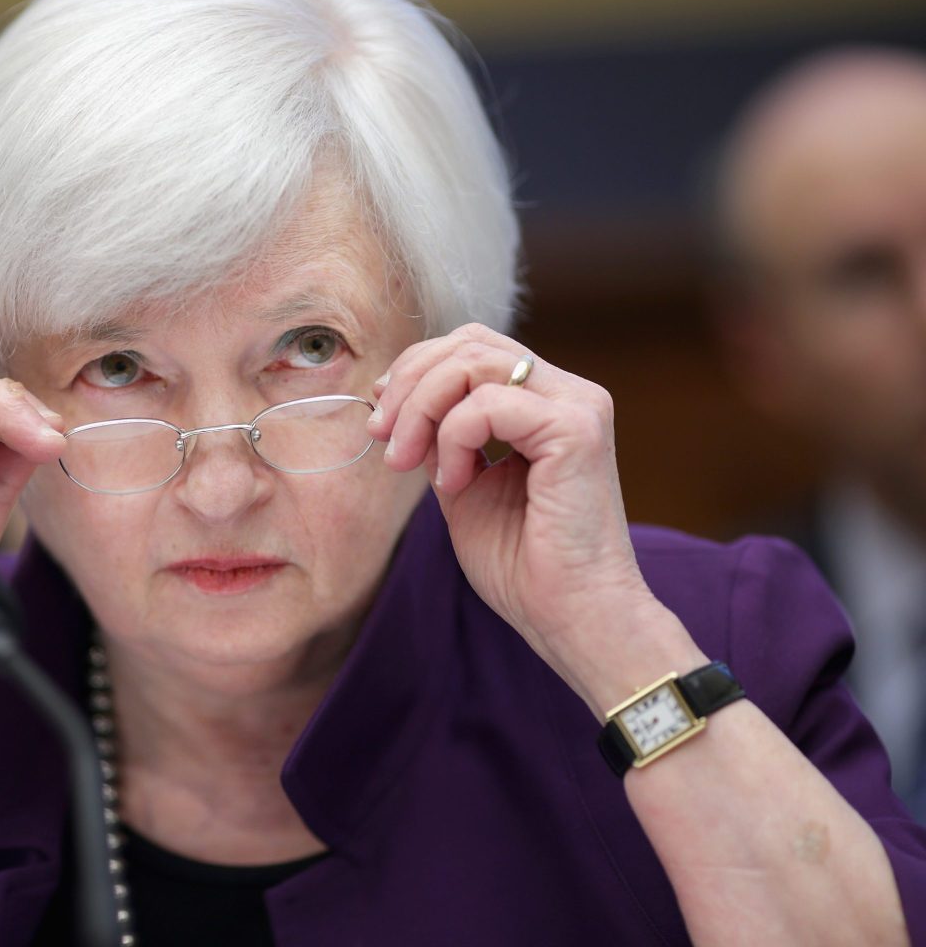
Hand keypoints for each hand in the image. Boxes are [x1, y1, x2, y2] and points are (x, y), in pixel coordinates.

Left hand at [369, 324, 694, 709]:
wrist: (572, 618)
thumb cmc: (524, 567)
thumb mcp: (463, 488)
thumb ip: (442, 440)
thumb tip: (399, 405)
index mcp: (545, 403)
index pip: (472, 347)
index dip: (415, 370)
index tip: (381, 419)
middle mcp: (568, 393)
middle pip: (469, 341)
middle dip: (409, 382)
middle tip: (383, 437)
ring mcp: (578, 406)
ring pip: (473, 361)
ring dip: (421, 409)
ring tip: (410, 463)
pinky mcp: (576, 430)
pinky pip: (487, 403)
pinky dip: (453, 438)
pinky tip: (454, 484)